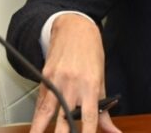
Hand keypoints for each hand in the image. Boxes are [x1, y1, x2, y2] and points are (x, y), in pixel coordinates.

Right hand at [29, 13, 119, 132]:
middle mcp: (72, 84)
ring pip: (45, 112)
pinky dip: (37, 117)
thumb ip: (104, 109)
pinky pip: (40, 102)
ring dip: (39, 129)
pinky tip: (36, 128)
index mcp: (90, 85)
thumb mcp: (101, 79)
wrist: (75, 28)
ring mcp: (56, 81)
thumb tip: (113, 131)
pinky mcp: (44, 77)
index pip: (90, 116)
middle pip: (64, 118)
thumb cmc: (91, 53)